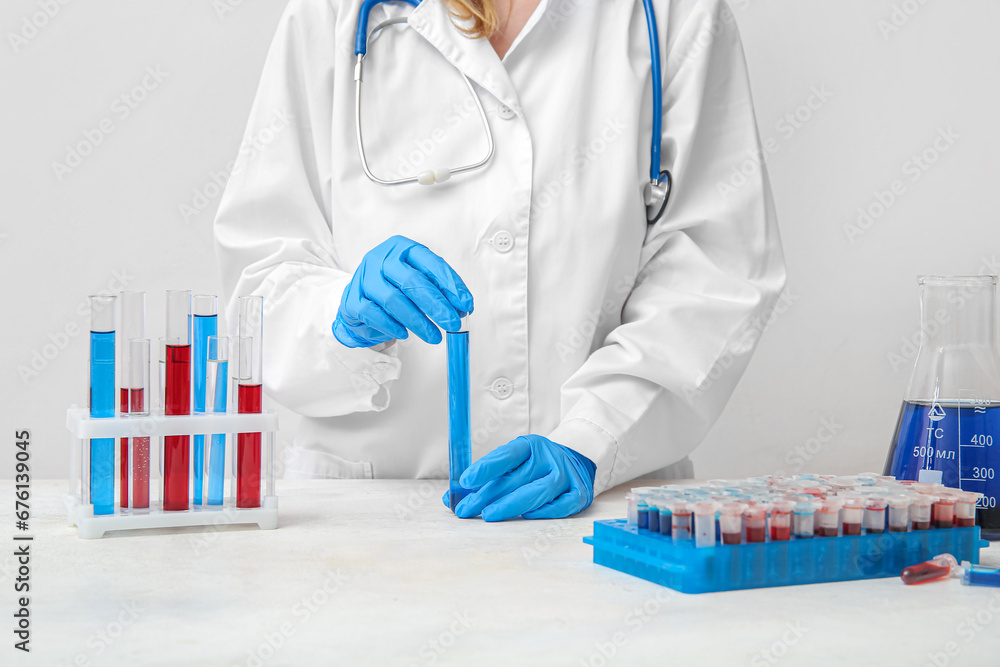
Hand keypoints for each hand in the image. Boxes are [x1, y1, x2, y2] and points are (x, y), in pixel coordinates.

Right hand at [333, 235, 472, 347]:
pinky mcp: (353, 299)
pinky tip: (405, 334)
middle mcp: (381, 259)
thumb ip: (439, 290)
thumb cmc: (394, 288)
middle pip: (412, 281)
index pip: (431, 263)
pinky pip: (374, 314)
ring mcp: (364, 278)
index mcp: (402, 249)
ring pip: (394, 300)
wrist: (360, 299)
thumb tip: (463, 307)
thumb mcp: (418, 281)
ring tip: (434, 336)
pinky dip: (393, 326)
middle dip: (437, 305)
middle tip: (452, 323)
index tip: (466, 304)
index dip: (451, 285)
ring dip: (418, 322)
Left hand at [449, 435, 596, 520]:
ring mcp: (565, 476)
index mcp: (531, 446)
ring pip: (536, 492)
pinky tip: (524, 516)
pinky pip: (560, 505)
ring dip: (510, 505)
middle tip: (465, 509)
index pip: (506, 455)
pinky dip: (543, 511)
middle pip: (515, 479)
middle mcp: (549, 458)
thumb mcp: (515, 460)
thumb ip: (487, 475)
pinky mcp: (578, 494)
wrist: (575, 460)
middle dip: (486, 495)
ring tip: (488, 515)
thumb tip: (452, 496)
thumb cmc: (536, 464)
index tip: (466, 481)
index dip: (486, 467)